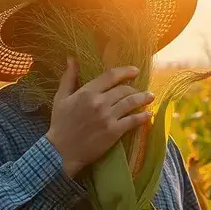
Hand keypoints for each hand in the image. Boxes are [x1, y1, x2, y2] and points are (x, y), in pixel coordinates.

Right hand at [45, 58, 154, 177]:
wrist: (61, 151)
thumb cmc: (60, 124)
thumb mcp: (61, 98)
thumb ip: (69, 77)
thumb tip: (71, 58)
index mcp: (87, 92)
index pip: (111, 76)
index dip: (126, 71)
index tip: (135, 71)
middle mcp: (100, 102)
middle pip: (124, 90)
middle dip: (135, 88)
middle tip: (141, 90)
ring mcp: (108, 117)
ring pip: (131, 103)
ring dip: (143, 99)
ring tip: (150, 97)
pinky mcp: (114, 132)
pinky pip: (133, 121)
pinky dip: (143, 117)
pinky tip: (149, 114)